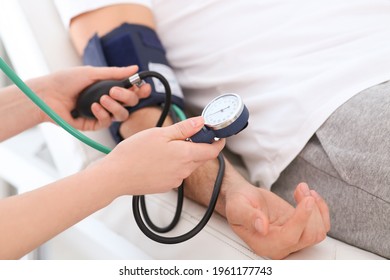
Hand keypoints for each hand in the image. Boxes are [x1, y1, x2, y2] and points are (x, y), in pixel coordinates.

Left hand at [30, 65, 150, 130]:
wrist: (46, 95)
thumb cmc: (66, 80)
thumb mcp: (92, 73)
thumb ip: (115, 73)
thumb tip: (136, 67)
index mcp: (110, 87)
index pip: (132, 91)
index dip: (140, 90)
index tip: (143, 87)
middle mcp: (108, 101)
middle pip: (130, 103)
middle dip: (127, 96)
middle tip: (114, 90)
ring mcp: (102, 113)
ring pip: (122, 115)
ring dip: (115, 106)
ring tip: (102, 98)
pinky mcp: (93, 124)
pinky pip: (106, 122)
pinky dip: (102, 113)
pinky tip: (93, 107)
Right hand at [95, 116, 224, 195]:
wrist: (116, 176)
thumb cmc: (134, 153)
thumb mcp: (160, 133)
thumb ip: (184, 129)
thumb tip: (202, 122)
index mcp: (185, 155)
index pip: (212, 151)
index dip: (217, 142)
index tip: (218, 136)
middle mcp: (184, 170)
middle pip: (200, 157)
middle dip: (197, 146)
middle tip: (183, 135)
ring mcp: (175, 180)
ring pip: (188, 165)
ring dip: (183, 155)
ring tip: (162, 148)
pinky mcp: (166, 186)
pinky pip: (176, 173)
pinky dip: (173, 165)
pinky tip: (157, 160)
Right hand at [225, 182, 329, 258]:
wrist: (243, 199)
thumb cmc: (238, 203)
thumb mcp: (237, 206)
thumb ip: (248, 216)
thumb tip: (262, 227)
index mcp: (264, 244)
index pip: (290, 237)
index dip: (301, 219)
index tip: (307, 200)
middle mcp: (280, 246)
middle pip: (309, 236)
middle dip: (310, 210)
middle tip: (301, 189)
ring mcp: (292, 238)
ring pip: (317, 231)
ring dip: (316, 208)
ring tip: (303, 189)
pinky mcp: (300, 229)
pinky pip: (320, 226)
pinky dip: (321, 210)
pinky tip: (311, 196)